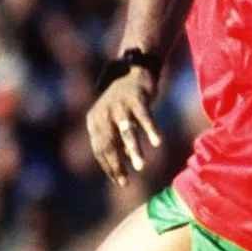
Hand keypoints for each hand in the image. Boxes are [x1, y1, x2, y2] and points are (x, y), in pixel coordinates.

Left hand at [87, 69, 161, 184]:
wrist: (132, 69)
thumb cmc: (123, 100)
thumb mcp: (113, 120)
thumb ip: (113, 139)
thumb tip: (118, 165)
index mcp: (94, 121)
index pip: (99, 149)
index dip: (109, 166)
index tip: (120, 181)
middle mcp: (104, 113)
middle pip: (109, 143)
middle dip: (117, 164)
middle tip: (126, 181)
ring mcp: (119, 104)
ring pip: (126, 131)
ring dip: (133, 149)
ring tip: (140, 166)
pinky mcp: (136, 97)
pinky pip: (144, 116)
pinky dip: (150, 129)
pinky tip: (157, 142)